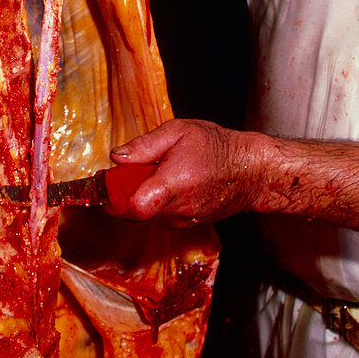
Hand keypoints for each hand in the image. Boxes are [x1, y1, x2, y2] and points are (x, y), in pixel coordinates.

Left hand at [106, 118, 260, 228]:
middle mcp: (178, 210)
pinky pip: (160, 216)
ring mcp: (184, 222)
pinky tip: (170, 183)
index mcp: (173, 184)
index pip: (134, 207)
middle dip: (126, 191)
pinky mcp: (187, 226)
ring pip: (147, 214)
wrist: (249, 171)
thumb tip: (117, 157)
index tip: (109, 182)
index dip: (114, 198)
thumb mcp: (178, 131)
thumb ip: (144, 145)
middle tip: (134, 168)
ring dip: (143, 195)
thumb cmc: (215, 146)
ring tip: (159, 171)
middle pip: (135, 210)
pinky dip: (157, 201)